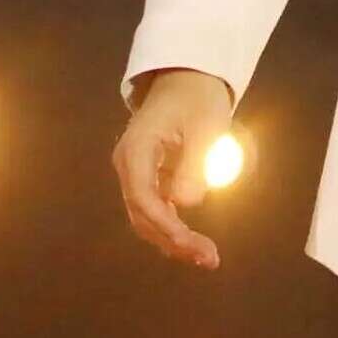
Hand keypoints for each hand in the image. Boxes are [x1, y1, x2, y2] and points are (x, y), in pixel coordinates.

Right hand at [111, 69, 232, 268]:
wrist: (188, 80)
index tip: (191, 243)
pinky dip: (174, 227)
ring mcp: (136, 174)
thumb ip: (196, 162)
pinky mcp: (149, 179)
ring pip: (147, 217)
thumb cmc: (197, 99)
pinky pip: (157, 210)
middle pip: (142, 214)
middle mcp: (129, 166)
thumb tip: (187, 202)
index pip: (143, 198)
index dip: (166, 225)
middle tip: (208, 257)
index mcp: (136, 150)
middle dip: (172, 239)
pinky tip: (195, 244)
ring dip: (173, 239)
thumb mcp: (206, 125)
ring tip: (206, 257)